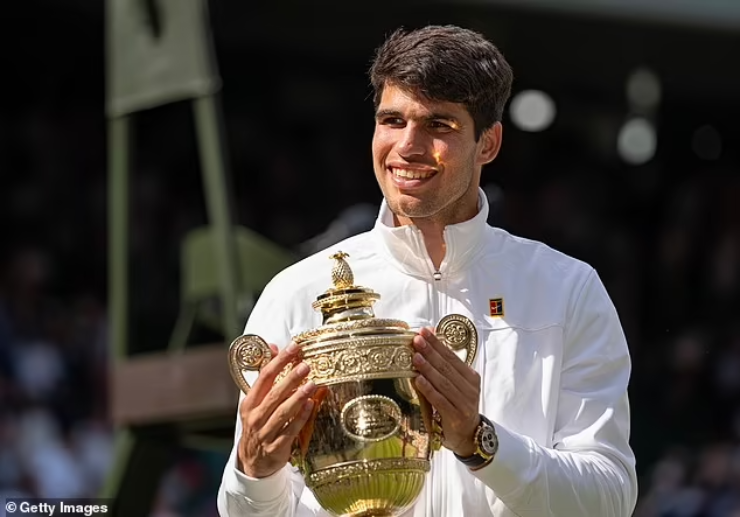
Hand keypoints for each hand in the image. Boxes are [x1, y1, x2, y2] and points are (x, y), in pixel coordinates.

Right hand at [237, 342, 316, 477]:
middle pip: (274, 394)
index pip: (264, 377)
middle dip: (290, 379)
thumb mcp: (257, 401)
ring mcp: (265, 433)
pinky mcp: (277, 447)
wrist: (253, 461)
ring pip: (282, 412)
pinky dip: (301, 418)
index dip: (279, 361)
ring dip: (297, 397)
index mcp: (249, 402)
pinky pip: (291, 430)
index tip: (293, 348)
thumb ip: (266, 375)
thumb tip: (273, 347)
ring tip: (311, 384)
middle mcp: (255, 417)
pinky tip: (311, 406)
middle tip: (305, 366)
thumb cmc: (258, 424)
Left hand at [412, 327, 480, 456]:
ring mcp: (465, 403)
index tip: (424, 332)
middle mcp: (470, 388)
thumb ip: (444, 365)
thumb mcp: (455, 385)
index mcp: (470, 377)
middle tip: (417, 340)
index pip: (451, 356)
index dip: (437, 343)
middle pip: (447, 367)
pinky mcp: (456, 417)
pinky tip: (419, 380)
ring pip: (443, 382)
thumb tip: (429, 338)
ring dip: (428, 368)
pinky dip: (429, 389)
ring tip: (416, 357)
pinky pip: (440, 400)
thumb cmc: (458, 406)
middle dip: (431, 352)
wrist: (468, 435)